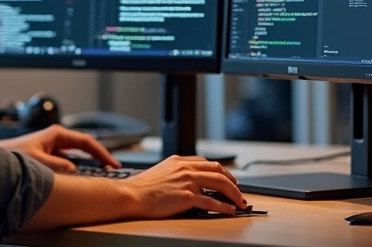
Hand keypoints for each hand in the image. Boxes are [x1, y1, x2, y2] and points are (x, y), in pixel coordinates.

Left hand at [0, 124, 119, 172]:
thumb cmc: (11, 154)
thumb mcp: (39, 162)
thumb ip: (59, 166)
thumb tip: (75, 170)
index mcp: (57, 134)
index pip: (87, 142)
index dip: (102, 153)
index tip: (112, 165)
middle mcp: (55, 139)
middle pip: (84, 149)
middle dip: (97, 159)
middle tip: (110, 171)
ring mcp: (51, 148)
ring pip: (75, 157)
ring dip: (85, 166)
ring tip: (96, 176)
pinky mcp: (46, 157)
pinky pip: (66, 163)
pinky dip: (73, 171)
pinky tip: (75, 180)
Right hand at [120, 155, 245, 216]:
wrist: (132, 195)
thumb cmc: (142, 187)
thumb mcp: (161, 171)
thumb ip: (176, 172)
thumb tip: (189, 181)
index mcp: (179, 161)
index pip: (207, 163)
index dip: (221, 171)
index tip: (227, 179)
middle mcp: (185, 169)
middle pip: (218, 171)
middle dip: (232, 181)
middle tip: (238, 191)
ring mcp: (187, 182)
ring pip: (220, 184)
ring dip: (234, 194)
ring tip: (240, 202)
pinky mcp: (187, 197)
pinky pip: (212, 202)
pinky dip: (224, 206)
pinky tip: (229, 210)